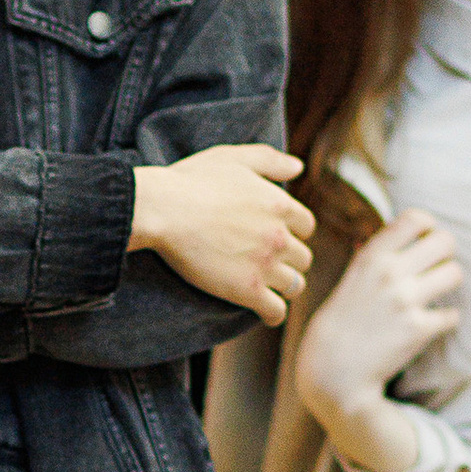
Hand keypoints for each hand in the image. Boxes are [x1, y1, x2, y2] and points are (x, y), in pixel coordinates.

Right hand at [129, 145, 313, 323]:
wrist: (164, 210)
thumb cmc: (192, 181)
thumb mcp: (234, 158)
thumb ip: (269, 160)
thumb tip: (299, 167)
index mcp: (279, 204)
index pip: (306, 225)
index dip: (293, 232)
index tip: (276, 237)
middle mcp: (279, 235)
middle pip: (303, 257)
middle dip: (289, 260)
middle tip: (269, 264)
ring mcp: (266, 264)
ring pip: (294, 284)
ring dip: (284, 286)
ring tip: (268, 288)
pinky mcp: (248, 290)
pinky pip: (276, 311)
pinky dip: (274, 313)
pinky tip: (265, 312)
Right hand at [295, 209, 462, 465]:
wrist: (332, 371)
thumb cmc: (342, 323)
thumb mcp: (352, 278)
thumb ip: (378, 254)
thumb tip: (404, 229)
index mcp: (371, 256)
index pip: (416, 219)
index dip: (428, 227)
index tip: (423, 242)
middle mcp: (390, 273)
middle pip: (445, 241)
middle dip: (445, 255)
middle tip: (434, 269)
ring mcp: (406, 301)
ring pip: (455, 273)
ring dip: (448, 284)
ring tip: (434, 295)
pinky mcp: (419, 330)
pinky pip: (452, 314)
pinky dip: (444, 320)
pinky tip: (428, 325)